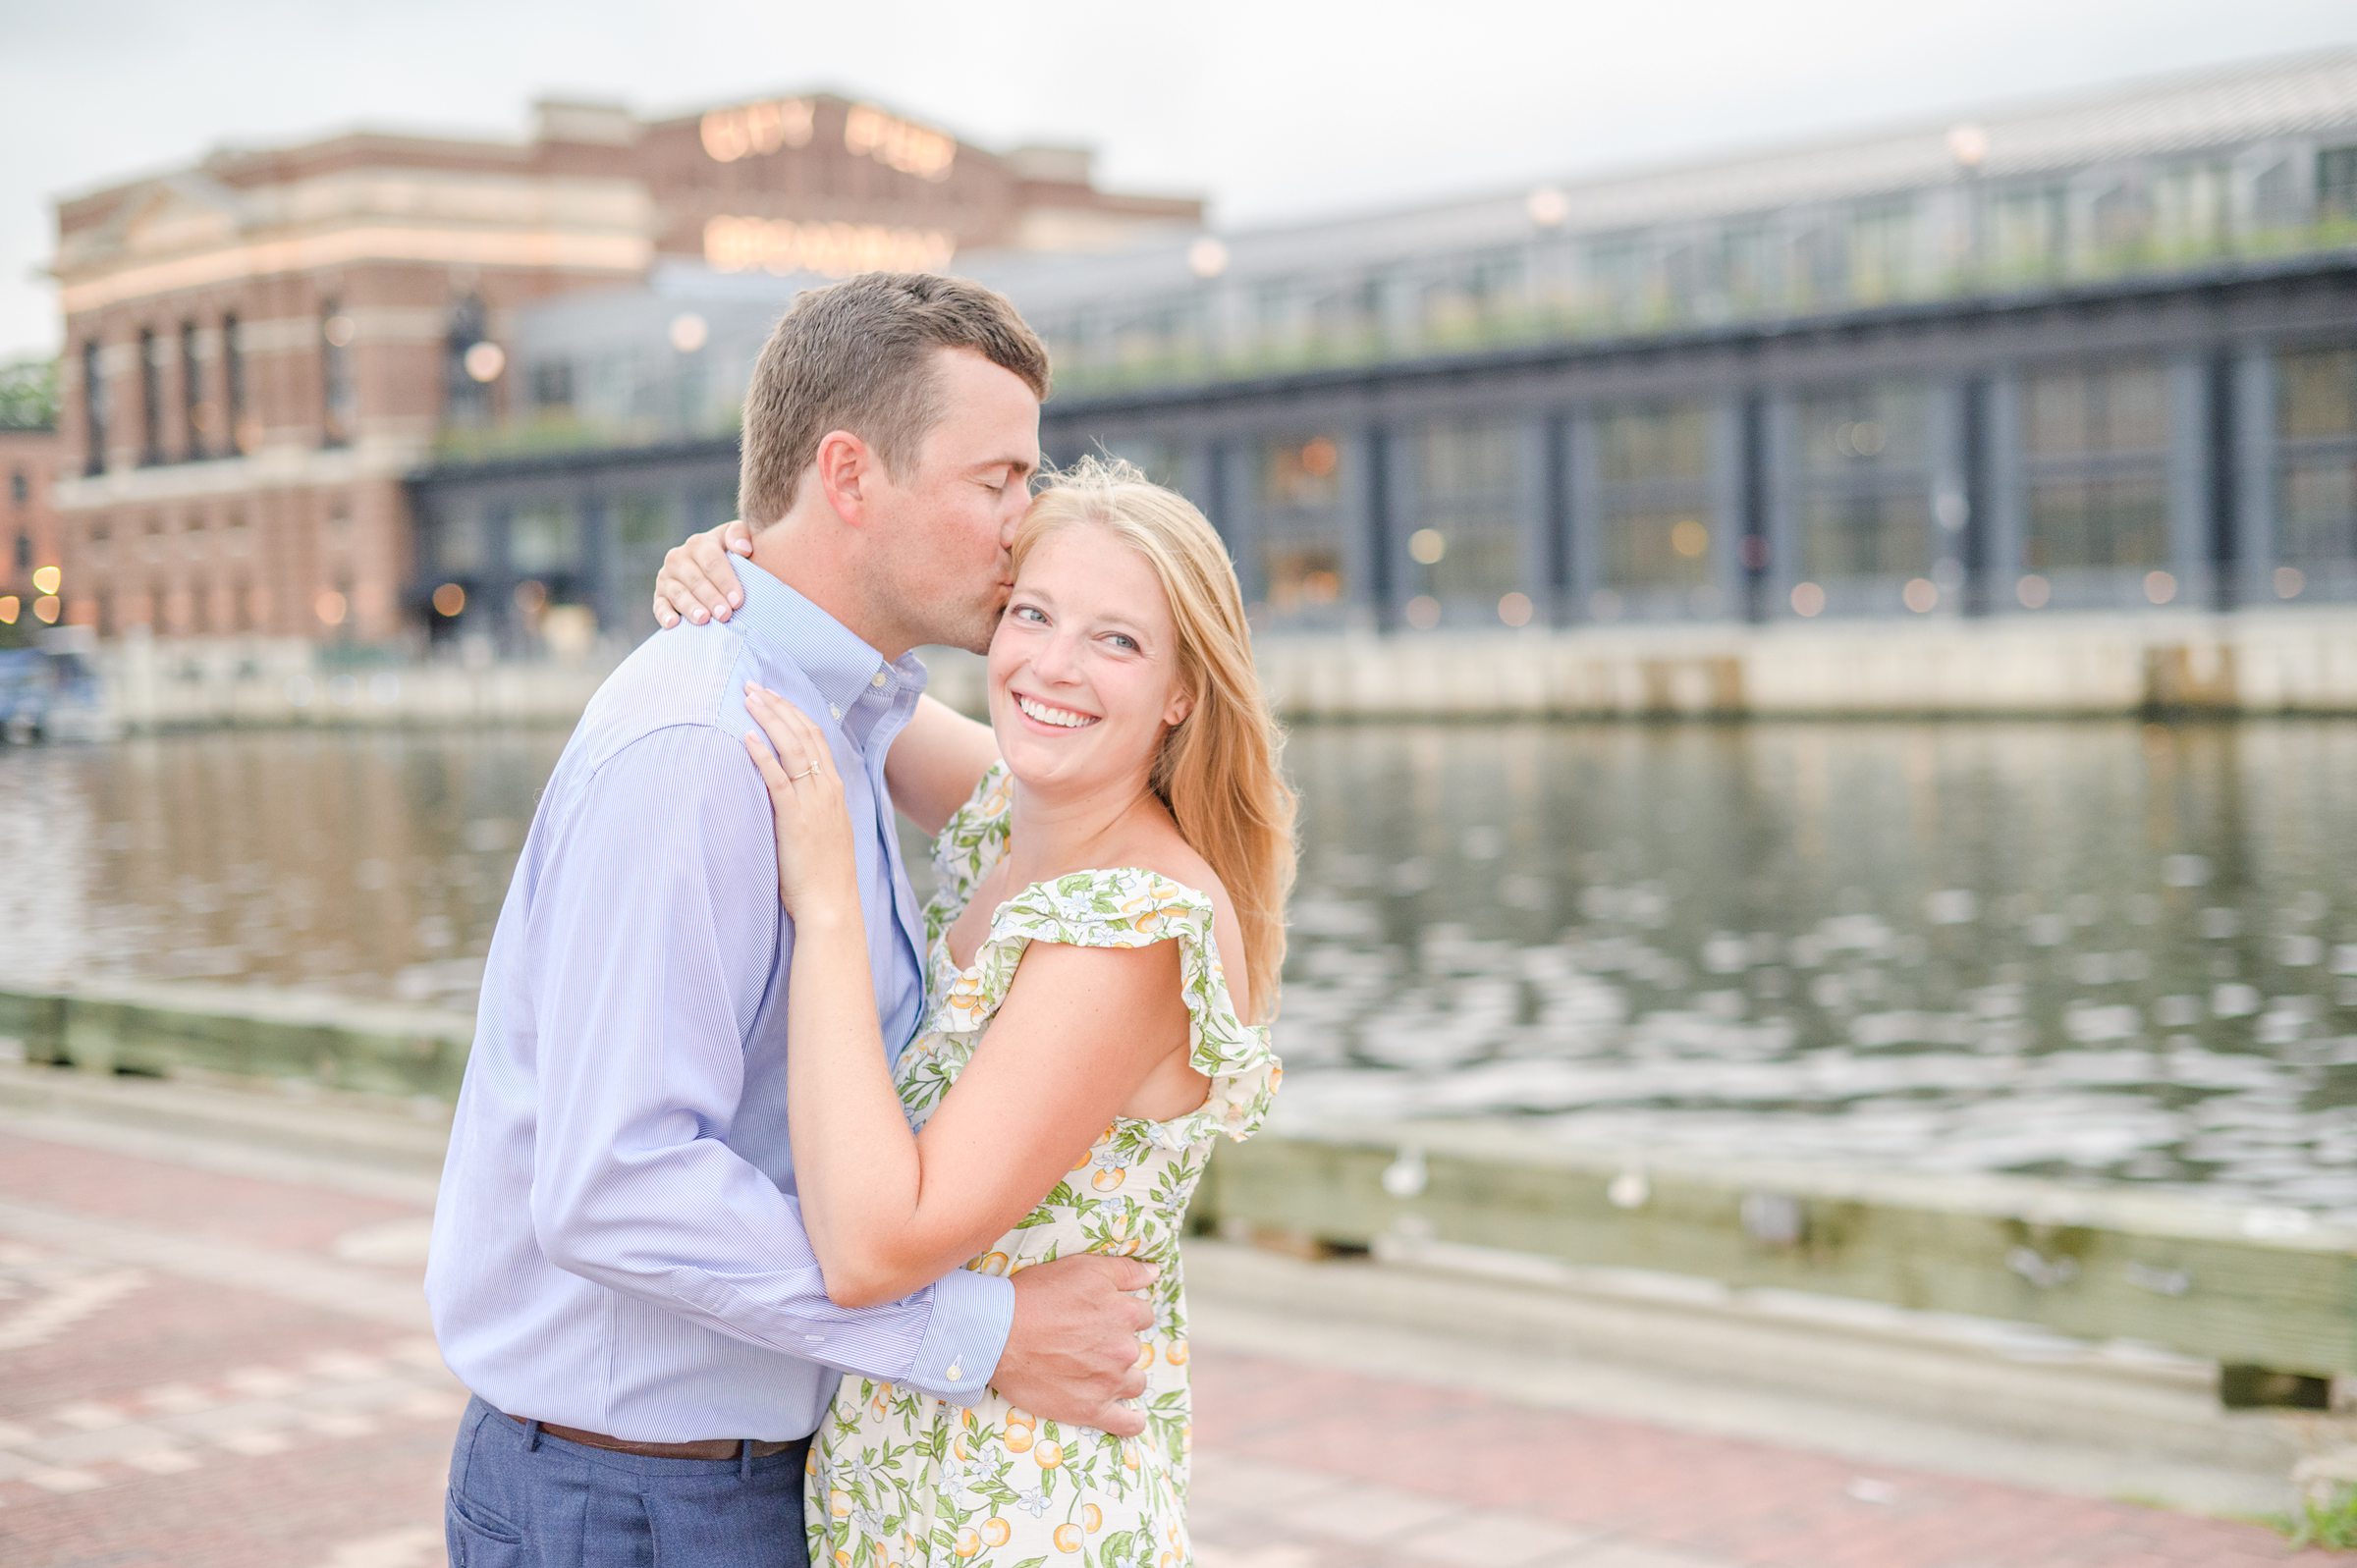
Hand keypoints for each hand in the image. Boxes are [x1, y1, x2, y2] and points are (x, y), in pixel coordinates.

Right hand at [654, 518, 754, 626]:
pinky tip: (673, 624)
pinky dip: (664, 615)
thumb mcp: (737, 540)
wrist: (713, 572)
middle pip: (695, 579)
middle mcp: (678, 558)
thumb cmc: (732, 558)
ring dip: (691, 607)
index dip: (724, 581)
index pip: (711, 561)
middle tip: (725, 615)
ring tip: (704, 619)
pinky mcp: (660, 596)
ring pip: (678, 593)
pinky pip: (659, 606)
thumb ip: (740, 535)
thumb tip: (743, 548)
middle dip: (711, 598)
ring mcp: (667, 577)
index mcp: (699, 544)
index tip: (737, 600)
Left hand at [741, 685, 859, 920]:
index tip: (773, 695)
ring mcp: (813, 802)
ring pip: (793, 748)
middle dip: (778, 706)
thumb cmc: (822, 875)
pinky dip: (763, 755)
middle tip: (754, 686)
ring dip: (769, 719)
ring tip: (748, 699)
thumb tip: (786, 793)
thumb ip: (809, 807)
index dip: (794, 712)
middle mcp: (827, 790)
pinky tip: (747, 738)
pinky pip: (777, 779)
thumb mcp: (822, 832)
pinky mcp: (794, 818)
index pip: (817, 737)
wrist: (831, 904)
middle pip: (804, 734)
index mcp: (835, 790)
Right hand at [991, 1254, 1156, 1436]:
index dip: (1123, 1314)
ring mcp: (1109, 1382)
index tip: (1102, 1317)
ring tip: (1095, 1373)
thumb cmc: (1037, 1295)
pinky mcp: (1091, 1410)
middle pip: (1134, 1348)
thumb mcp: (1084, 1267)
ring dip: (1121, 1378)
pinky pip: (1127, 1423)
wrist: (998, 1334)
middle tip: (1086, 1343)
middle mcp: (1123, 1349)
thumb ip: (1126, 1271)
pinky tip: (1131, 1418)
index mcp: (1125, 1313)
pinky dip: (1131, 1422)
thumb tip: (1155, 1274)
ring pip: (1133, 1382)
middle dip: (1117, 1345)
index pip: (1142, 1315)